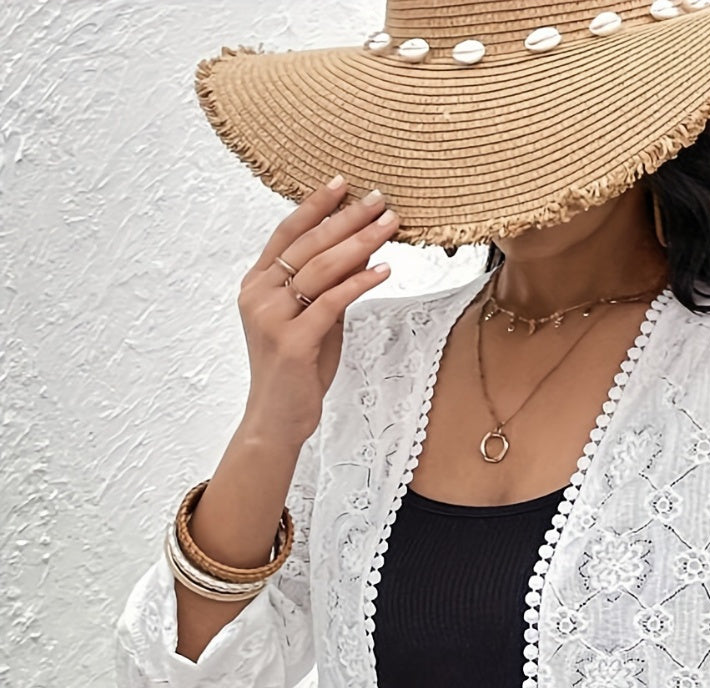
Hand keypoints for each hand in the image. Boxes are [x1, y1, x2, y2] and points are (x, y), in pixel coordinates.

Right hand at [236, 178, 399, 444]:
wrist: (277, 420)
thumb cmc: (298, 372)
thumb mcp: (317, 321)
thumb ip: (332, 287)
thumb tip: (363, 249)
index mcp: (257, 285)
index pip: (287, 233)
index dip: (315, 206)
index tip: (342, 183)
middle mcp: (259, 295)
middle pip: (307, 245)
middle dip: (346, 219)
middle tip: (379, 199)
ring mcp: (272, 317)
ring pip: (320, 269)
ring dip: (359, 243)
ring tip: (389, 225)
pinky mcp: (292, 342)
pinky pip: (330, 303)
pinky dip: (359, 283)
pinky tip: (383, 269)